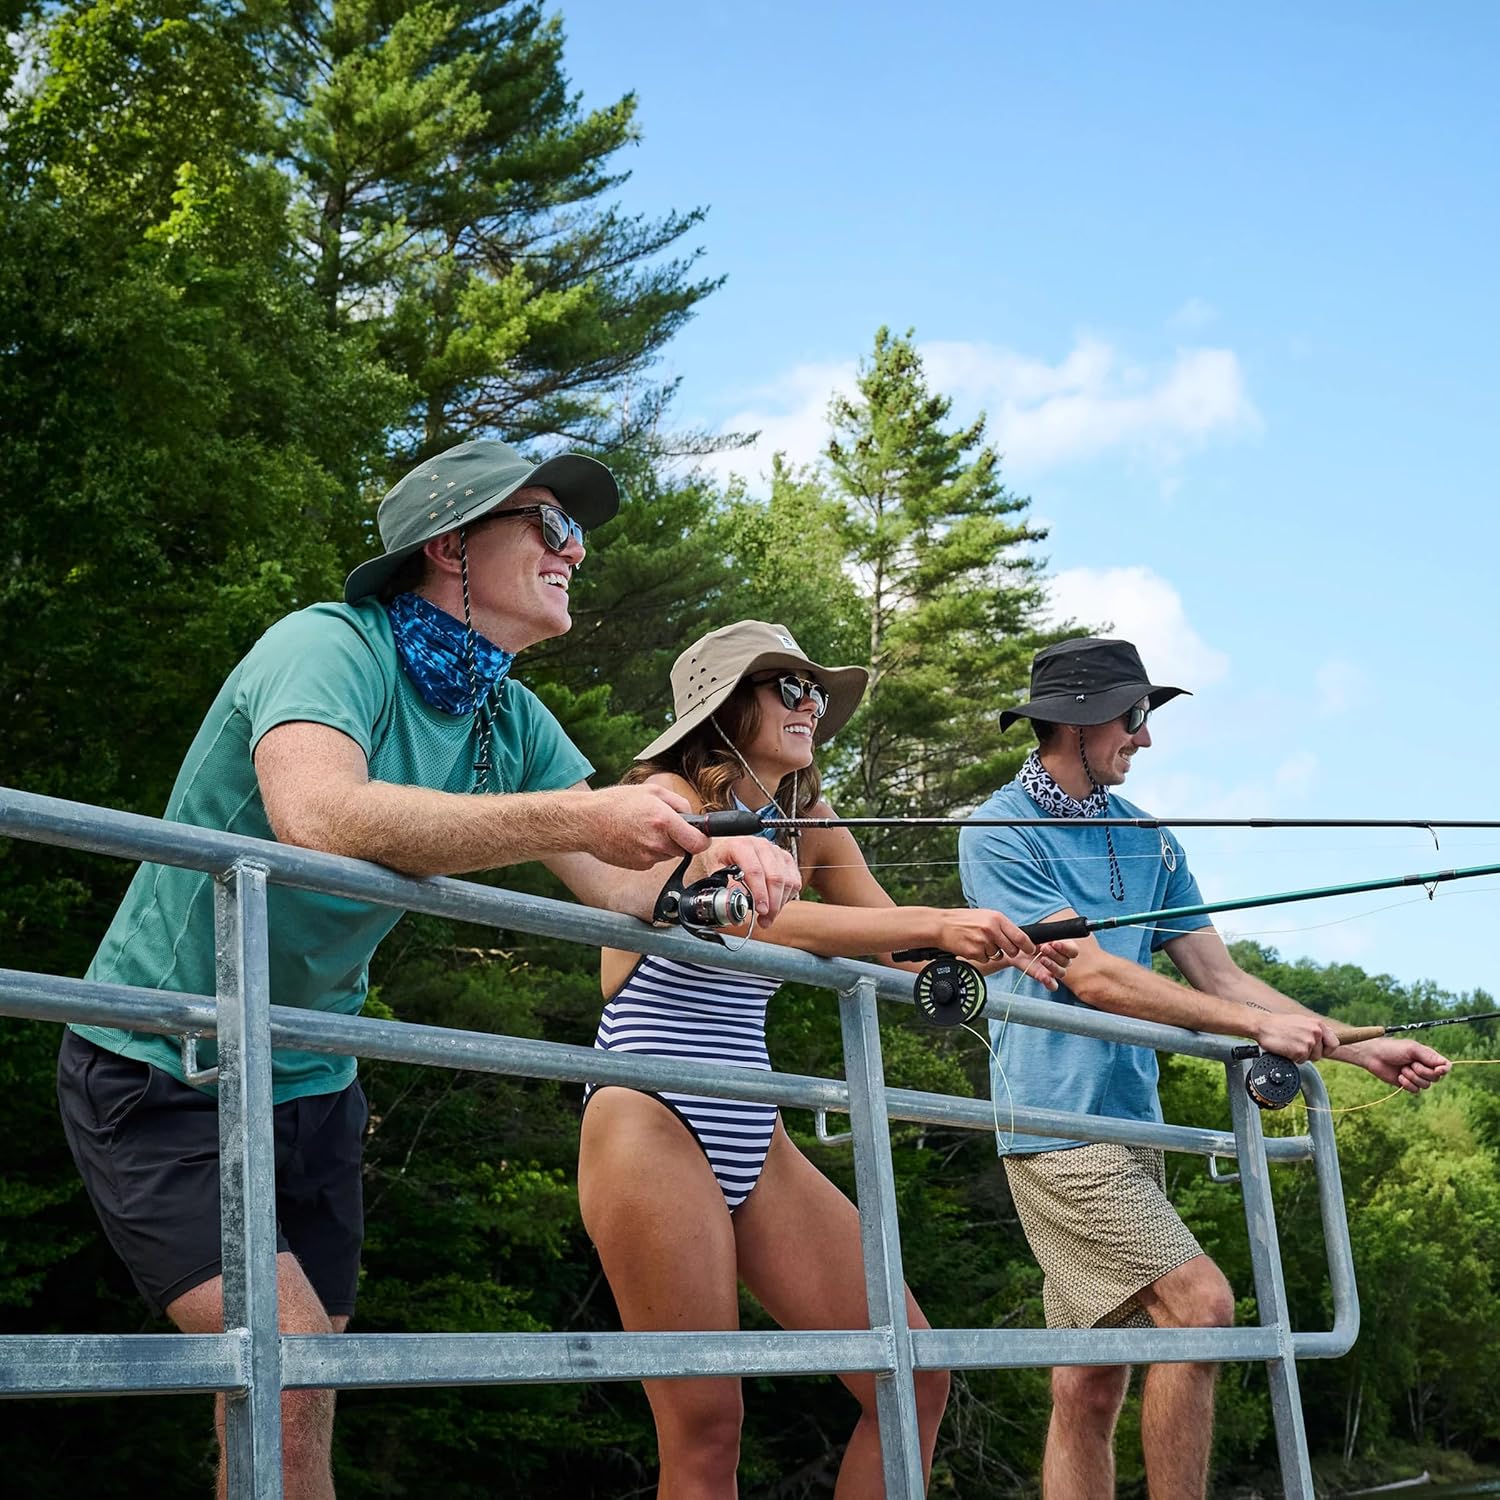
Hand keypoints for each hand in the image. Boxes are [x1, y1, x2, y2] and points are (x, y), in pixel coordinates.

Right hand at [581, 784, 709, 868]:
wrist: (587, 822)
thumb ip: (678, 802)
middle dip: (680, 838)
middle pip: (684, 848)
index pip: (698, 842)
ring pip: (668, 854)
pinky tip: (635, 838)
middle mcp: (657, 843)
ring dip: (663, 844)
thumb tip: (693, 815)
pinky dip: (649, 851)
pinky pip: (654, 859)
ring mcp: (647, 857)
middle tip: (663, 825)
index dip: (704, 840)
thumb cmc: (616, 803)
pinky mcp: (638, 866)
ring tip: (643, 828)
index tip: (703, 836)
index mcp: (664, 821)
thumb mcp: (651, 791)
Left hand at [701, 835, 801, 922]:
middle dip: (772, 903)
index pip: (755, 871)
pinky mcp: (786, 859)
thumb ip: (725, 885)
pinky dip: (787, 897)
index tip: (760, 910)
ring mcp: (776, 851)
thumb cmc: (721, 858)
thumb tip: (737, 899)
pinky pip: (794, 881)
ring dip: (780, 903)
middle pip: (775, 876)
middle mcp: (761, 845)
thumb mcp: (714, 870)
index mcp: (741, 845)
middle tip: (765, 920)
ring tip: (767, 917)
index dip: (760, 893)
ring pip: (788, 880)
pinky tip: (775, 904)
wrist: (727, 848)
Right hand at [926, 907, 1078, 985]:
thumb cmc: (965, 920)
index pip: (1022, 937)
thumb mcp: (987, 916)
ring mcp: (984, 942)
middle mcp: (993, 930)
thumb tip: (1021, 938)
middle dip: (1009, 951)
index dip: (1029, 947)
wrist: (941, 925)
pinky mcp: (975, 952)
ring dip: (992, 952)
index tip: (1034, 951)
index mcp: (998, 919)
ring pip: (998, 955)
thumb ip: (1003, 926)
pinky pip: (986, 959)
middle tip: (999, 946)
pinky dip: (980, 956)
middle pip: (1013, 950)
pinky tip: (971, 946)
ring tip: (978, 941)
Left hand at [1016, 940, 1076, 990]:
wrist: (1017, 948)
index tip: (1054, 943)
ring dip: (1052, 966)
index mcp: (1064, 948)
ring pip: (1061, 973)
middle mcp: (1062, 960)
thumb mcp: (1039, 934)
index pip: (1073, 951)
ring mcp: (1054, 971)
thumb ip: (1047, 935)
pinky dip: (1050, 983)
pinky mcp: (1045, 979)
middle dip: (1055, 954)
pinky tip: (1044, 978)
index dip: (1066, 948)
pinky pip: (1053, 986)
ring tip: (1042, 959)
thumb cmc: (1031, 938)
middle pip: (1066, 961)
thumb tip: (1050, 939)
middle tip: (1043, 947)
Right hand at [1253, 1012, 1342, 1063]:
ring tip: (1290, 1045)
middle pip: (1321, 1054)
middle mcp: (1315, 1032)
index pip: (1334, 1043)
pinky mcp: (1300, 1051)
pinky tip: (1286, 1048)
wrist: (1262, 1025)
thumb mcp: (1302, 1022)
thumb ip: (1315, 1031)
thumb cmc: (1279, 1024)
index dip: (1327, 1050)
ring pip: (1311, 1058)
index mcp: (1318, 1024)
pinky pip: (1301, 1061)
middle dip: (1310, 1053)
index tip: (1319, 1050)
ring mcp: (1309, 1042)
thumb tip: (1326, 1041)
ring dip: (1301, 1055)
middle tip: (1296, 1045)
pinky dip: (1293, 1058)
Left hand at [1335, 1036, 1450, 1093]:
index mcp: (1428, 1057)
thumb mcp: (1412, 1049)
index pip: (1445, 1066)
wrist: (1373, 1056)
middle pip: (1436, 1078)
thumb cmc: (1392, 1049)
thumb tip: (1446, 1066)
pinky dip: (1407, 1084)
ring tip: (1402, 1069)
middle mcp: (1424, 1067)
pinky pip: (1416, 1090)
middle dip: (1423, 1072)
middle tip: (1411, 1064)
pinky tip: (1399, 1076)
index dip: (1444, 1070)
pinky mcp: (1407, 1084)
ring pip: (1426, 1085)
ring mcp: (1416, 1076)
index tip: (1438, 1070)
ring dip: (1413, 1077)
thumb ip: (1429, 1057)